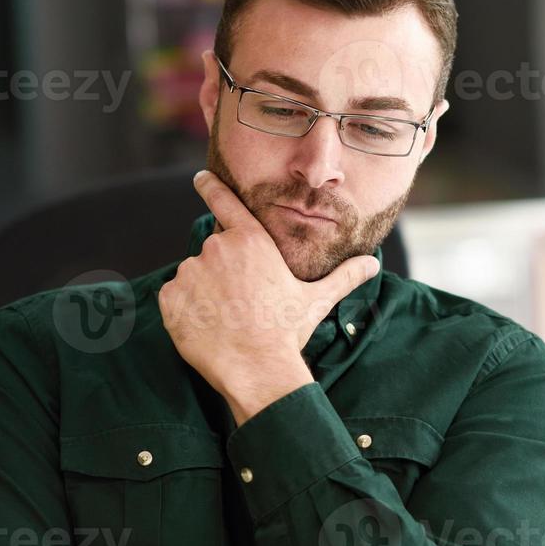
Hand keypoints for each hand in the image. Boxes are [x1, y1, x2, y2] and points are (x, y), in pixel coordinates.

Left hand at [158, 171, 379, 423]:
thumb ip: (343, 277)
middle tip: (241, 304)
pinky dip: (185, 310)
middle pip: (213, 252)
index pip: (224, 201)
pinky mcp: (171, 298)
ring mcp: (191, 272)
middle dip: (222, 273)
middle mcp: (217, 248)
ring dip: (203, 292)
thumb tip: (373, 265)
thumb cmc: (287, 331)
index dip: (210, 186)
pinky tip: (206, 327)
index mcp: (250, 240)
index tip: (200, 177)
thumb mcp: (317, 300)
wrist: (257, 368)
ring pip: (193, 276)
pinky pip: (174, 298)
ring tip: (225, 319)